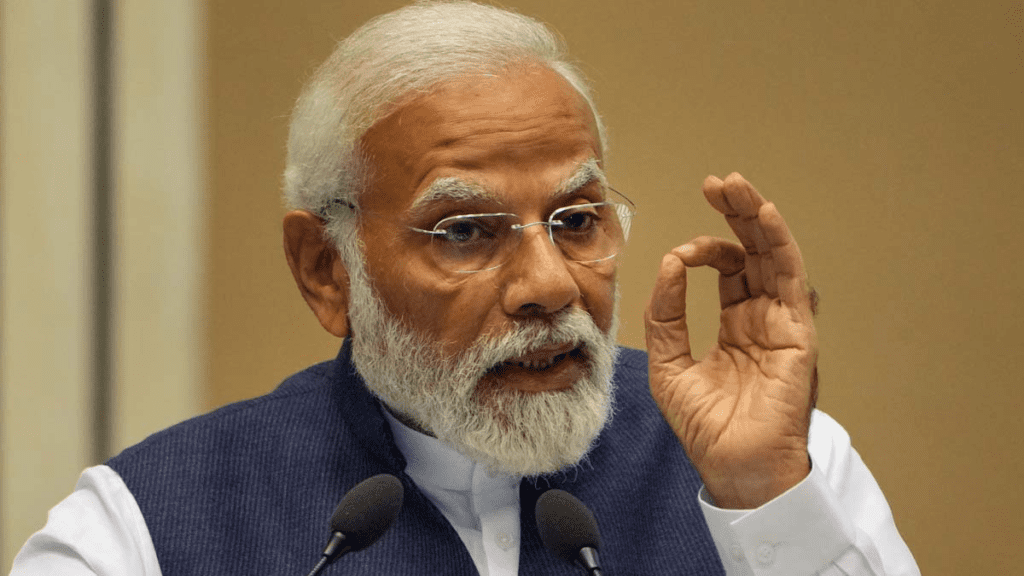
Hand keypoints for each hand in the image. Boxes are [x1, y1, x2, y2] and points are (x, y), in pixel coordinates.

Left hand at [644, 173, 817, 508]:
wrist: (732, 466)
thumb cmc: (704, 426)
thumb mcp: (668, 364)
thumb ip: (666, 315)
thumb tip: (669, 263)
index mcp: (737, 326)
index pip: (727, 270)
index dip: (703, 251)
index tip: (679, 254)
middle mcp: (763, 318)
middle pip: (754, 252)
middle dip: (736, 214)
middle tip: (717, 182)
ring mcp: (783, 323)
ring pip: (774, 256)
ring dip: (756, 217)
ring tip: (736, 185)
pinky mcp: (798, 332)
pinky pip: (790, 279)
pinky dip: (777, 244)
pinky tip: (761, 216)